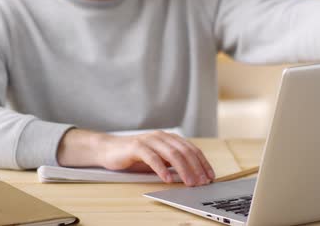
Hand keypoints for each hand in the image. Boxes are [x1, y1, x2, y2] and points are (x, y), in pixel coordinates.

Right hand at [56, 129, 214, 186]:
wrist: (109, 150)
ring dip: (183, 169)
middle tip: (202, 182)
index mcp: (169, 138)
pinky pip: (152, 157)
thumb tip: (193, 175)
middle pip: (184, 151)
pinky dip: (162, 169)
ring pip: (171, 153)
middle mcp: (161, 136)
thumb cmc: (135, 157)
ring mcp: (149, 140)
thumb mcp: (158, 160)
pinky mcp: (136, 146)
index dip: (202, 162)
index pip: (191, 149)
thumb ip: (173, 163)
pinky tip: (167, 179)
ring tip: (190, 182)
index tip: (210, 176)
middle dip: (196, 167)